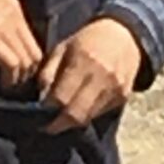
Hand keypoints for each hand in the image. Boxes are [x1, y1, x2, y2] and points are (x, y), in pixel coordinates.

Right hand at [0, 0, 41, 86]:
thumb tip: (4, 51)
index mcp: (12, 6)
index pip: (31, 38)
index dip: (29, 60)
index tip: (20, 72)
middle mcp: (13, 14)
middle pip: (34, 51)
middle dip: (28, 71)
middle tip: (16, 83)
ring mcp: (3, 25)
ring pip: (26, 60)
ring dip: (19, 78)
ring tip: (8, 85)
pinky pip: (11, 63)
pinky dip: (10, 78)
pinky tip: (3, 83)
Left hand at [39, 17, 142, 133]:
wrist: (123, 36)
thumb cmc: (87, 41)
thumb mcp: (63, 48)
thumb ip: (49, 71)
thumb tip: (41, 98)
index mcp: (82, 62)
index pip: (61, 97)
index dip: (48, 109)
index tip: (39, 114)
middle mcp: (101, 77)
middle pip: (76, 114)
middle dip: (59, 124)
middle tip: (49, 127)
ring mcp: (114, 89)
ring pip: (88, 117)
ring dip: (73, 121)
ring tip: (62, 117)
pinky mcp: (123, 96)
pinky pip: (100, 113)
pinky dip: (88, 113)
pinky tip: (81, 106)